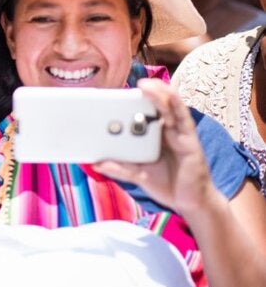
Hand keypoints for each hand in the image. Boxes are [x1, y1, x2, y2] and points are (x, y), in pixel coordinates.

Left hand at [93, 78, 216, 214]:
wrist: (190, 202)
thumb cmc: (166, 184)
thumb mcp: (138, 174)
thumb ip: (120, 168)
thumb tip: (96, 163)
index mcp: (153, 135)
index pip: (141, 114)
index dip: (130, 103)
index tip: (113, 95)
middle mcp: (166, 130)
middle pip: (154, 106)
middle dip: (142, 94)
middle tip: (128, 85)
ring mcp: (178, 133)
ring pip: (169, 107)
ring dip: (157, 93)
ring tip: (144, 84)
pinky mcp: (189, 139)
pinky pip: (183, 118)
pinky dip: (175, 104)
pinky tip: (168, 94)